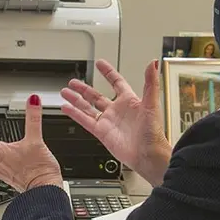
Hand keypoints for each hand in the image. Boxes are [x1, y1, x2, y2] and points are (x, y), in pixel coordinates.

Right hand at [60, 59, 171, 185]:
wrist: (148, 156)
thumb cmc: (154, 133)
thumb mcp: (152, 104)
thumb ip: (150, 82)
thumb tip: (153, 63)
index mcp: (130, 101)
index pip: (117, 82)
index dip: (108, 73)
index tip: (100, 64)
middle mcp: (117, 111)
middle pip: (96, 96)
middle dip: (84, 88)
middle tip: (73, 82)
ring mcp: (108, 122)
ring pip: (88, 107)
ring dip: (76, 99)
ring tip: (65, 92)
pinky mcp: (101, 133)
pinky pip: (85, 121)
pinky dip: (75, 114)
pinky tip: (66, 108)